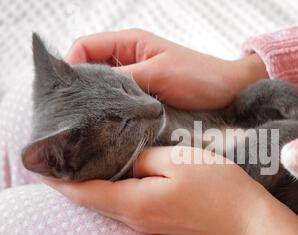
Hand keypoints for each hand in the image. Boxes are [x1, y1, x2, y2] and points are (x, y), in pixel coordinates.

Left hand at [44, 147, 297, 234]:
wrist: (246, 218)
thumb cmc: (217, 185)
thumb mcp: (177, 159)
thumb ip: (142, 156)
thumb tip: (123, 156)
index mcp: (135, 202)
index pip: (83, 192)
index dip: (59, 177)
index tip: (45, 159)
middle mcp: (135, 218)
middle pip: (91, 199)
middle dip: (71, 178)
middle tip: (62, 150)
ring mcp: (147, 222)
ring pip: (106, 201)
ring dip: (91, 181)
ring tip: (82, 155)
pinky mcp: (158, 220)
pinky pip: (124, 203)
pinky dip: (111, 187)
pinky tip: (115, 169)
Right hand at [66, 29, 267, 109]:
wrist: (230, 93)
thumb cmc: (199, 76)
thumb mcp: (158, 73)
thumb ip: (122, 79)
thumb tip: (87, 89)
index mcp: (129, 43)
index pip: (84, 48)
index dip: (70, 66)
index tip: (65, 92)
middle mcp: (128, 60)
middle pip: (90, 70)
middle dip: (81, 88)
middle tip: (74, 114)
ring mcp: (136, 80)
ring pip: (104, 89)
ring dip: (98, 103)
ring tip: (91, 123)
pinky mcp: (145, 99)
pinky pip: (121, 104)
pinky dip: (113, 113)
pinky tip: (111, 127)